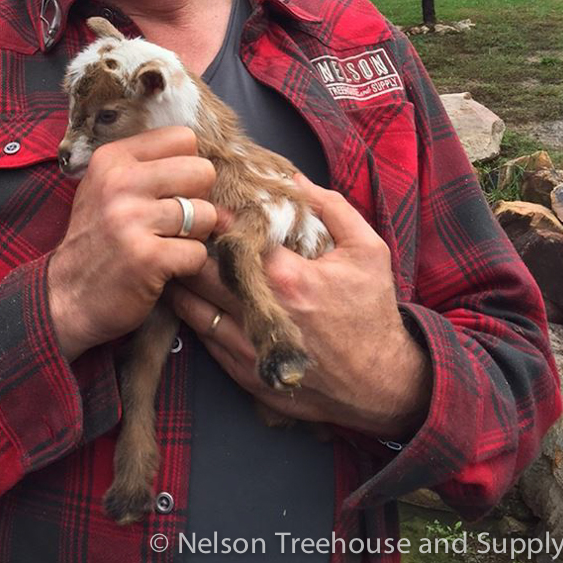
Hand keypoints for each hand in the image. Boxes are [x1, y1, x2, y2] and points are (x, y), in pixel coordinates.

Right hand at [48, 126, 218, 360]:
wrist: (64, 297)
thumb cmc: (98, 242)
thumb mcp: (113, 194)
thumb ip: (163, 178)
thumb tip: (225, 196)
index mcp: (112, 158)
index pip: (183, 138)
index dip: (185, 168)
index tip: (166, 192)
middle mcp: (120, 182)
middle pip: (202, 171)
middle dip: (198, 200)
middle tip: (172, 223)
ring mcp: (132, 220)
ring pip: (206, 214)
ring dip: (194, 236)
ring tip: (166, 245)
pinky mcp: (146, 257)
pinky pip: (198, 252)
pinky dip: (188, 265)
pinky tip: (163, 268)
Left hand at [167, 174, 431, 439]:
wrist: (382, 385)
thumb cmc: (373, 312)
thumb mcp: (367, 250)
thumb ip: (331, 208)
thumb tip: (293, 178)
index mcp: (289, 278)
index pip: (229, 237)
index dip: (212, 217)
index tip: (206, 203)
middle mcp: (262, 313)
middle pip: (199, 272)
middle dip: (188, 247)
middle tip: (185, 229)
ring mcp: (250, 347)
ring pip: (192, 306)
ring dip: (183, 280)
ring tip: (180, 259)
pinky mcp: (245, 373)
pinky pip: (202, 338)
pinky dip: (194, 314)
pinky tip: (194, 296)